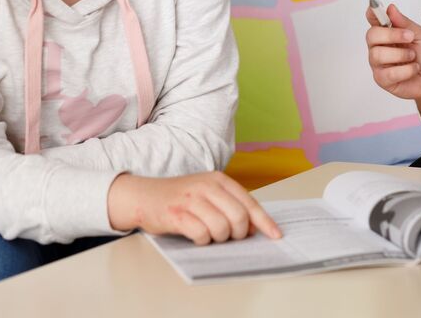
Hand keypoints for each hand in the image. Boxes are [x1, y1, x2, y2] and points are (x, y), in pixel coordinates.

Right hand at [106, 172, 282, 245]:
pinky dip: (202, 240)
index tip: (276, 235)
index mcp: (218, 180)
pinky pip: (202, 235)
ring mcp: (191, 199)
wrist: (143, 195)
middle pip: (239, 218)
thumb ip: (231, 206)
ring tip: (208, 234)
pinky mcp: (177, 214)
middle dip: (237, 234)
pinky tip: (196, 235)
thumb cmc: (180, 198)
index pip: (249, 203)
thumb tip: (254, 228)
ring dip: (218, 238)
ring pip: (222, 228)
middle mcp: (206, 186)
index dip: (265, 222)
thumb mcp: (208, 195)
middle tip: (228, 237)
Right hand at [364, 3, 420, 100]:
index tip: (375, 6)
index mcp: (386, 33)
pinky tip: (413, 69)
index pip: (373, 20)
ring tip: (413, 57)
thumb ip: (405, 23)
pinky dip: (406, 70)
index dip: (372, 13)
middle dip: (391, 35)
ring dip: (401, 55)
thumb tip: (391, 8)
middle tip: (409, 37)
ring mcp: (378, 64)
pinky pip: (388, 74)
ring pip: (378, 55)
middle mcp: (378, 47)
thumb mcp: (420, 35)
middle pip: (371, 35)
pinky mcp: (382, 79)